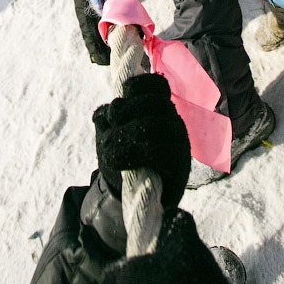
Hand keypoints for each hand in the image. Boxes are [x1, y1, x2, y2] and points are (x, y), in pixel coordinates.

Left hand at [93, 73, 189, 206]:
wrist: (137, 200)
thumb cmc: (125, 160)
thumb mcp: (111, 136)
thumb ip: (106, 121)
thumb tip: (103, 113)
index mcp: (160, 110)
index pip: (159, 85)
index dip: (141, 83)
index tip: (123, 92)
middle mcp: (174, 123)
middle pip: (157, 103)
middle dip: (128, 108)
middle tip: (111, 121)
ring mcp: (180, 144)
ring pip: (157, 125)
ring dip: (126, 133)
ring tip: (107, 149)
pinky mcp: (179, 167)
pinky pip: (159, 152)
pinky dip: (133, 153)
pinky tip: (116, 160)